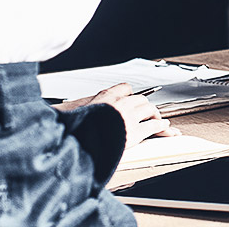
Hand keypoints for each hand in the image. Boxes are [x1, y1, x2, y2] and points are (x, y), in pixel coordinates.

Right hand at [53, 82, 176, 148]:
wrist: (83, 140)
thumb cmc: (79, 129)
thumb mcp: (74, 113)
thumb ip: (79, 109)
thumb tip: (63, 113)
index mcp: (105, 98)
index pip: (124, 88)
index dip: (129, 94)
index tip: (132, 97)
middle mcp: (120, 104)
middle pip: (140, 99)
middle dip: (144, 106)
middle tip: (148, 112)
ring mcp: (129, 117)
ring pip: (149, 110)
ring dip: (155, 115)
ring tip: (159, 120)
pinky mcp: (136, 131)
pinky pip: (153, 126)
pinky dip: (161, 127)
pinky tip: (165, 128)